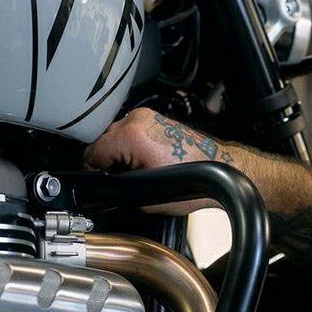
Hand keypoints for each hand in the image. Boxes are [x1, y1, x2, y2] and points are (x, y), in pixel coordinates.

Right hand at [84, 108, 242, 214]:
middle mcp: (138, 119)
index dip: (92, 171)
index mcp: (133, 135)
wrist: (219, 168)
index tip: (96, 182)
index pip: (92, 152)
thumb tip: (106, 189)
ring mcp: (147, 116)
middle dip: (105, 162)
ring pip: (113, 135)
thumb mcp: (148, 196)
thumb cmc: (194, 181)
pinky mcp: (154, 119)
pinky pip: (128, 132)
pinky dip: (128, 147)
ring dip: (116, 154)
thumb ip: (119, 190)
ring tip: (132, 172)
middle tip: (117, 181)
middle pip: (101, 140)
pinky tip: (140, 161)